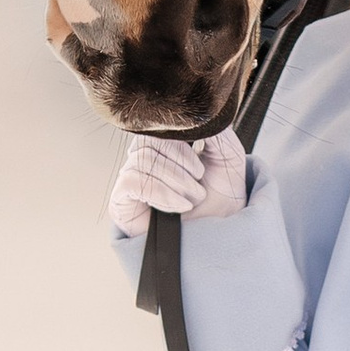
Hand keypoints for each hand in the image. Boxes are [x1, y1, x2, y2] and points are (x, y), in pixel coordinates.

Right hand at [107, 128, 247, 230]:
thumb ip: (214, 127)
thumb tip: (199, 112)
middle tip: (200, 185)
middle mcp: (145, 156)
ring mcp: (131, 178)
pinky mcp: (122, 201)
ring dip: (175, 181)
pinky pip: (132, 182)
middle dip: (181, 163)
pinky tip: (178, 207)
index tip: (202, 166)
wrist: (220, 237)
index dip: (182, 140)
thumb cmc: (223, 197)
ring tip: (192, 200)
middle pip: (149, 139)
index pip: (159, 124)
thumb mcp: (227, 154)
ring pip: (143, 160)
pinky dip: (161, 193)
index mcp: (166, 142)